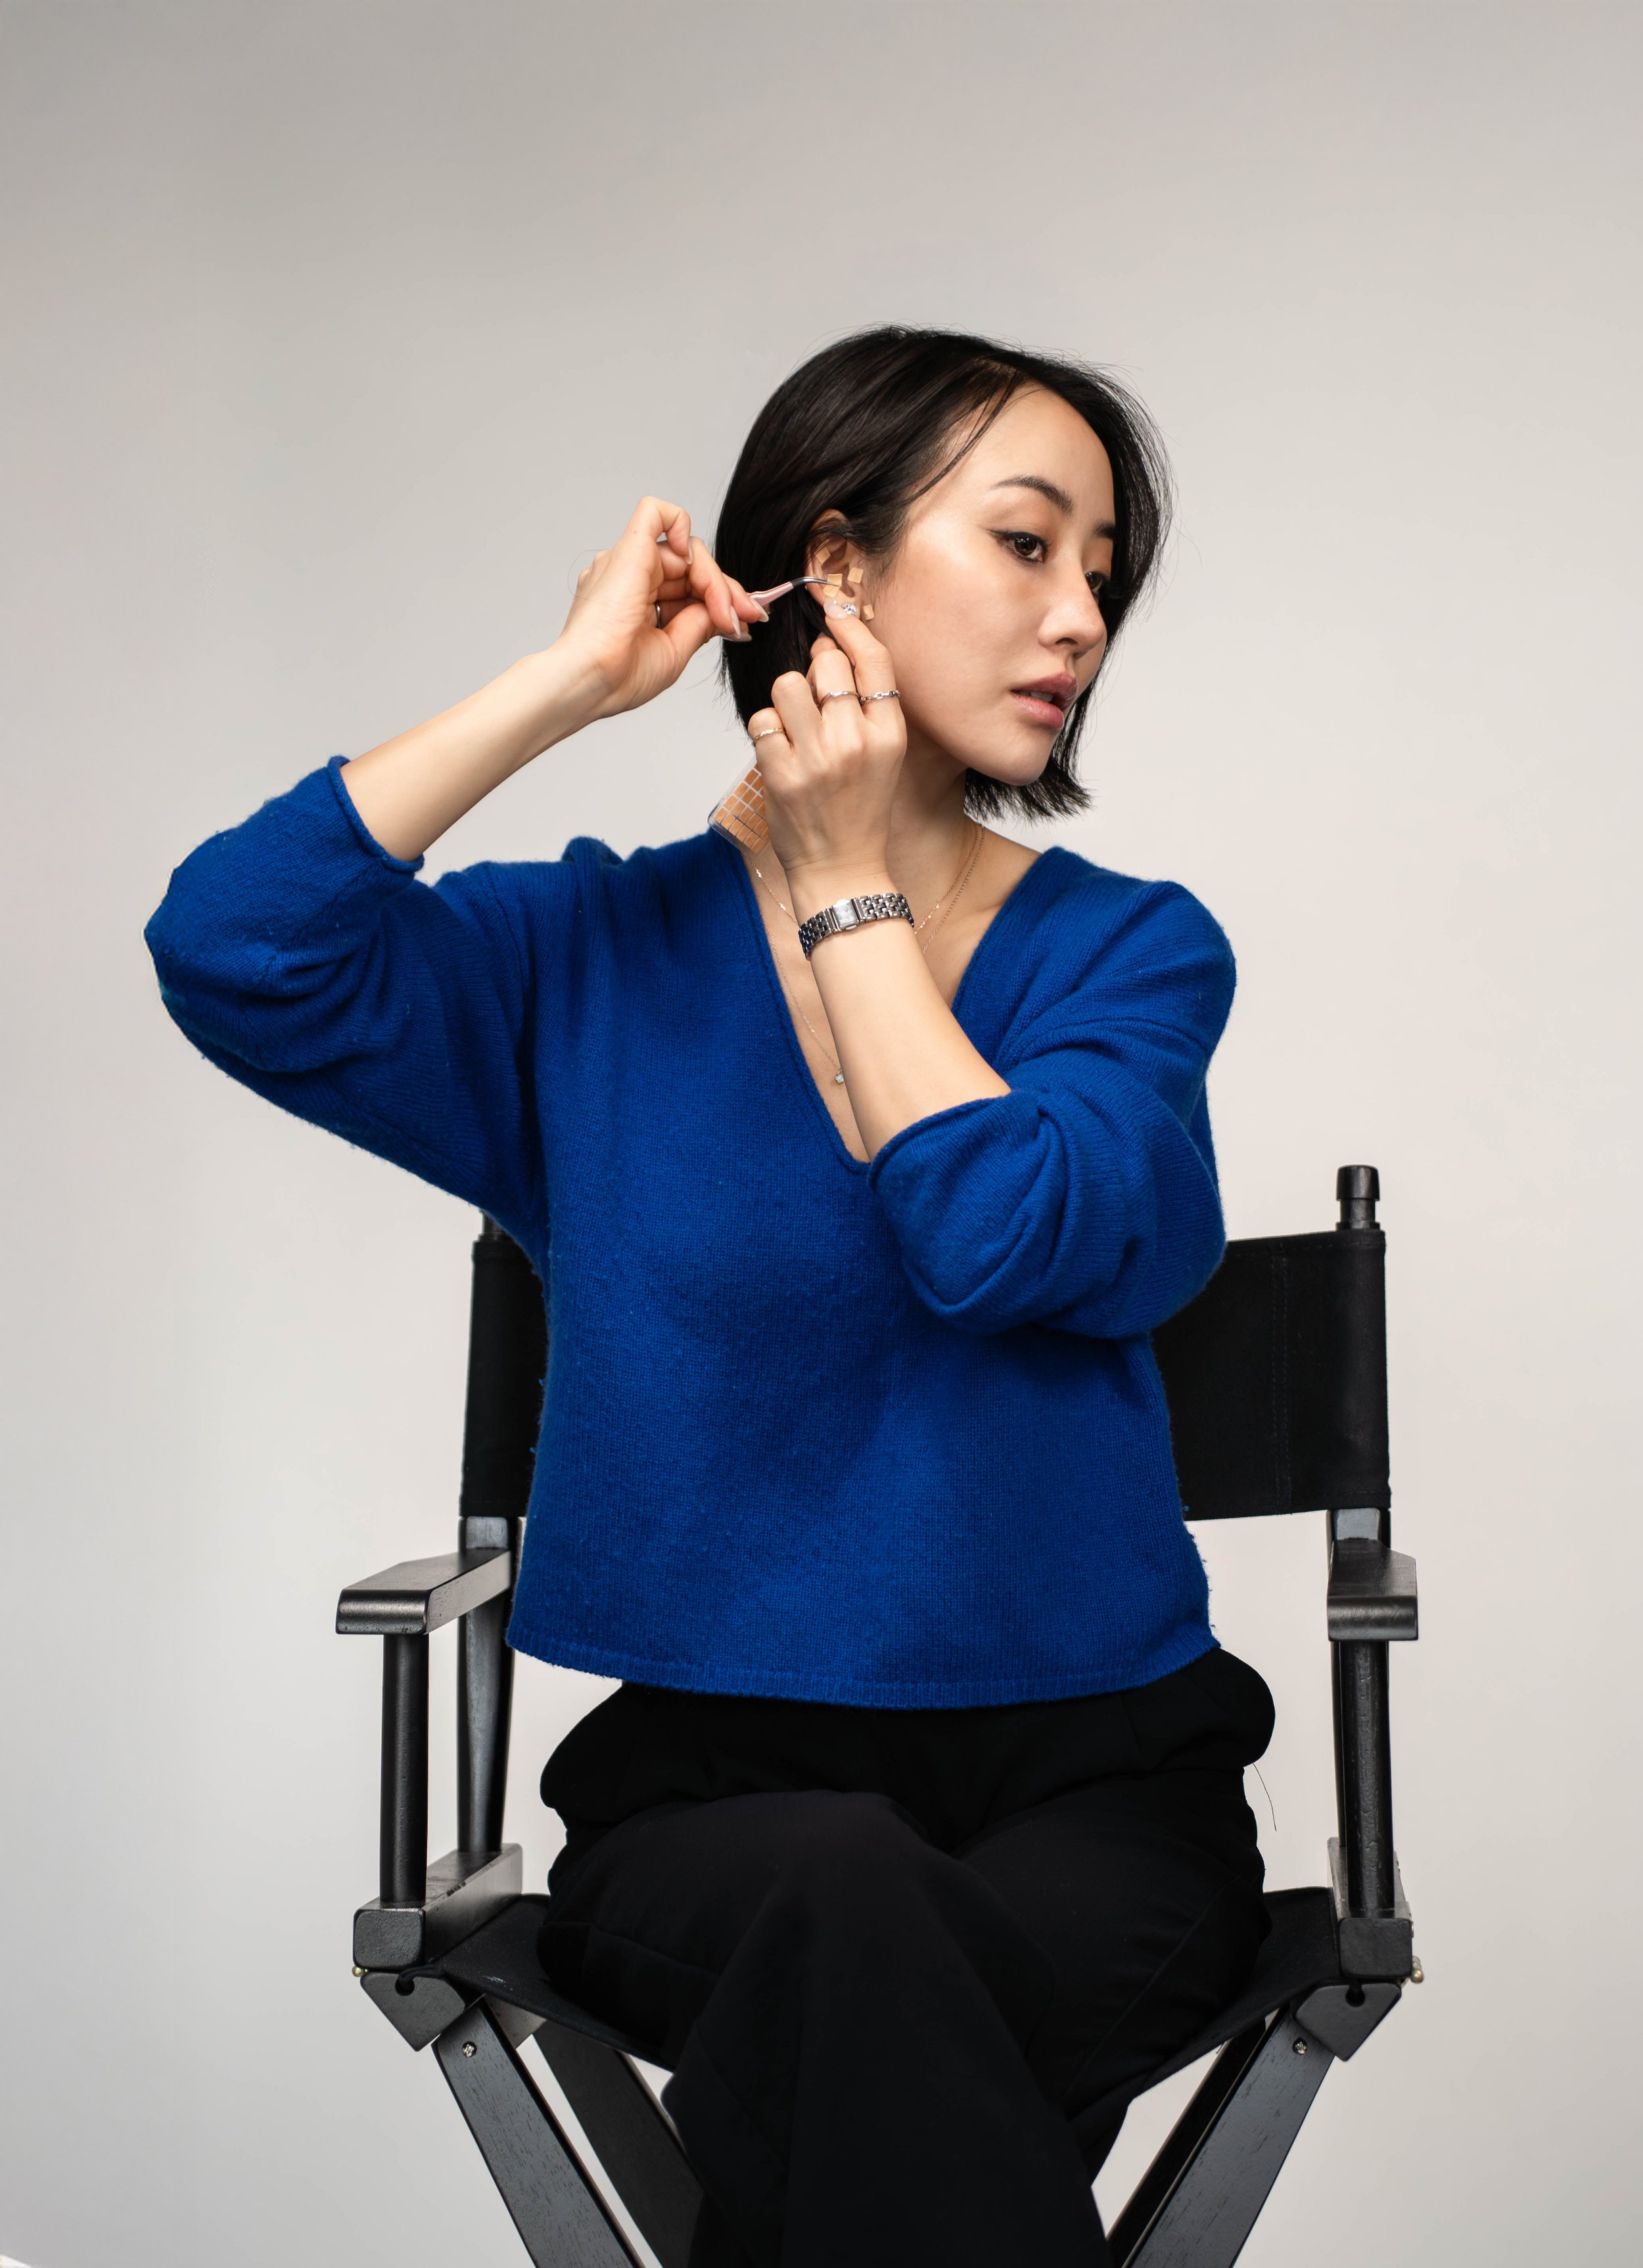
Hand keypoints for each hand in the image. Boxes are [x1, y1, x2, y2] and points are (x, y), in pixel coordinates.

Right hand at [556, 496, 759, 721]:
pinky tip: (693, 561)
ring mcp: (629, 561)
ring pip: (687, 550)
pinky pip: (656, 513)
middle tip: (749, 617)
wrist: (591, 681)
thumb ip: (698, 624)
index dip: (722, 600)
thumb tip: (724, 612)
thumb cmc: (619, 677)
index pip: (690, 586)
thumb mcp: (674, 650)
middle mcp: (631, 576)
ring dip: (715, 582)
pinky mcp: (630, 550)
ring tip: (726, 615)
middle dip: (726, 591)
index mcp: (637, 601)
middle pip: (693, 567)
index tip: (746, 623)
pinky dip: (681, 524)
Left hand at [749, 601, 906, 906]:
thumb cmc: (858, 808)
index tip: (833, 606)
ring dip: (785, 700)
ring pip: (787, 685)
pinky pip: (762, 721)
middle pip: (826, 665)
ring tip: (795, 729)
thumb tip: (827, 647)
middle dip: (815, 671)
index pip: (873, 660)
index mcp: (889, 734)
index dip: (850, 625)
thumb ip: (864, 704)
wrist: (842, 869)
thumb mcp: (882, 754)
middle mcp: (857, 742)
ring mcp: (818, 758)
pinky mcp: (782, 774)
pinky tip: (780, 754)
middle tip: (814, 699)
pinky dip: (766, 732)